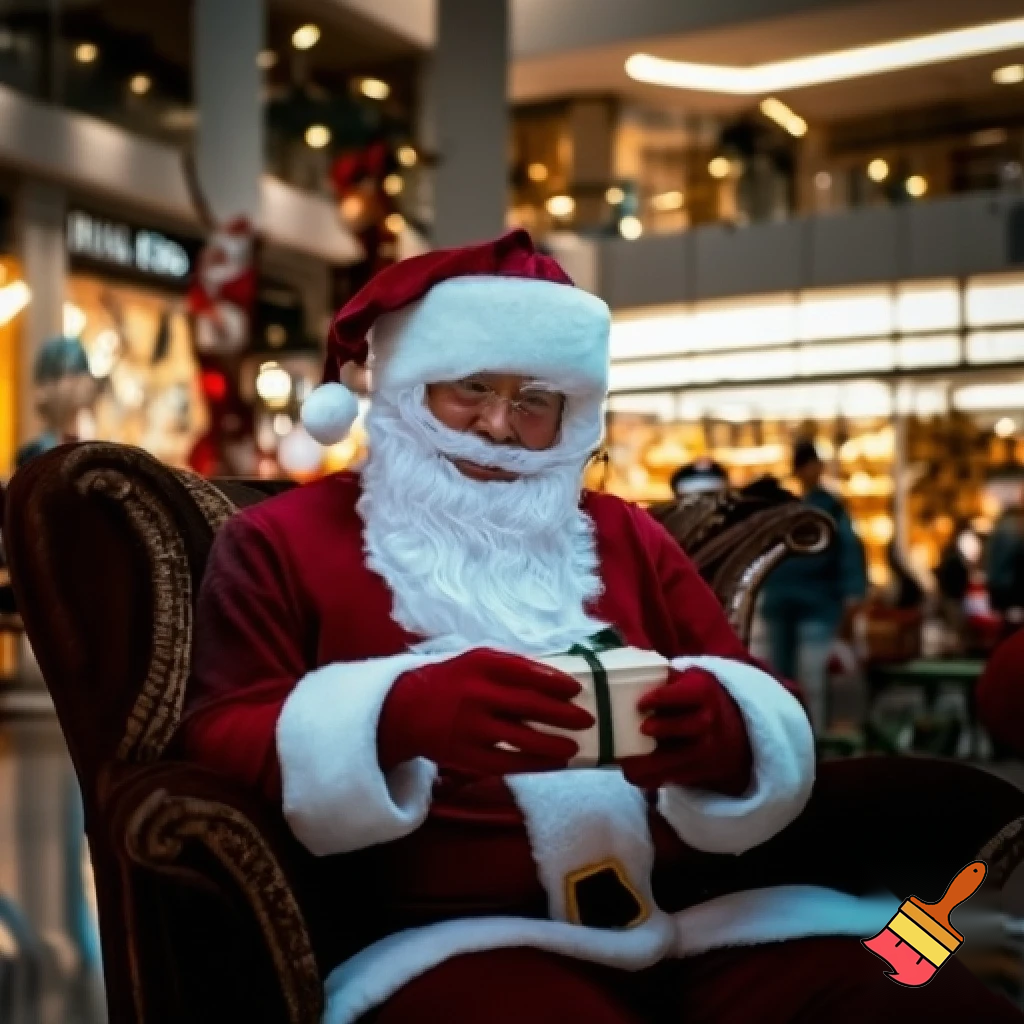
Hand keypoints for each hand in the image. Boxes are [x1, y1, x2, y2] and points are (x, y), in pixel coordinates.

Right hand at [378, 648, 593, 777]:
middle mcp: (475, 694)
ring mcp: (470, 727)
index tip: (575, 688)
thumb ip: (511, 668)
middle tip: (586, 719)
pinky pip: (508, 763)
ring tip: (574, 746)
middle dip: (562, 714)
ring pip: (521, 738)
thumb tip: (556, 677)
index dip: (554, 680)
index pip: (525, 671)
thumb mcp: (476, 662)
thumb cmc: (453, 681)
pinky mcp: (466, 755)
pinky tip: (554, 763)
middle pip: (528, 705)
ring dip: (553, 743)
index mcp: (479, 665)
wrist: (406, 709)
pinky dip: (536, 764)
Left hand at [618, 667, 751, 794]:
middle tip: (641, 728)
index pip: (692, 692)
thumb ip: (661, 675)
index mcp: (704, 691)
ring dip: (655, 763)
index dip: (667, 697)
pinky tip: (633, 774)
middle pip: (696, 724)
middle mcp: (710, 719)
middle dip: (667, 727)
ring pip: (686, 758)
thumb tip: (621, 661)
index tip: (642, 702)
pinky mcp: (699, 770)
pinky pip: (677, 778)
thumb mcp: (684, 680)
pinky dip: (654, 779)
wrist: (725, 727)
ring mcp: (707, 748)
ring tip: (626, 762)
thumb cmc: (690, 698)